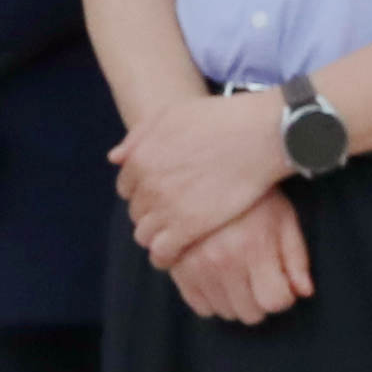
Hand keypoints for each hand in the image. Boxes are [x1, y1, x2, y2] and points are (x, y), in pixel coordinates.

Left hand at [115, 87, 295, 260]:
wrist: (256, 135)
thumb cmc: (219, 120)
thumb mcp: (171, 114)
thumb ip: (139, 136)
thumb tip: (115, 159)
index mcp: (140, 158)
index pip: (127, 187)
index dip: (143, 191)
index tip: (160, 194)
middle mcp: (147, 184)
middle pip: (136, 211)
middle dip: (150, 213)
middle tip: (171, 215)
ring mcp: (165, 208)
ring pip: (145, 235)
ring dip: (155, 236)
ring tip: (174, 236)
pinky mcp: (187, 228)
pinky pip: (162, 252)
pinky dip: (164, 257)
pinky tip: (175, 256)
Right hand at [169, 195, 312, 324]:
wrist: (205, 172)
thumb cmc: (252, 195)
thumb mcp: (283, 217)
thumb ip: (297, 257)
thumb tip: (304, 292)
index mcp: (254, 247)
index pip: (275, 302)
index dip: (284, 295)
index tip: (280, 280)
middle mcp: (223, 261)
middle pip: (251, 313)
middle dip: (262, 299)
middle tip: (260, 277)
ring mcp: (197, 267)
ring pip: (226, 312)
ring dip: (237, 300)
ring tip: (239, 274)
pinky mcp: (178, 269)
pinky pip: (200, 307)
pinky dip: (213, 299)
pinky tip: (220, 278)